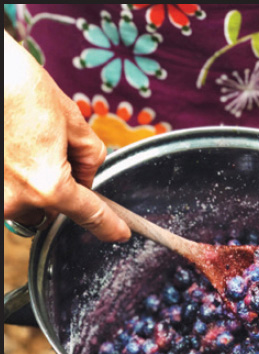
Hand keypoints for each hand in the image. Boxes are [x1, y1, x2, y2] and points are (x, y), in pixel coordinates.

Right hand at [4, 31, 130, 241]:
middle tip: (54, 151)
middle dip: (62, 188)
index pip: (89, 213)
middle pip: (55, 209)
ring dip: (36, 187)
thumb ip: (89, 157)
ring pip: (28, 205)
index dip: (109, 225)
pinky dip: (15, 179)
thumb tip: (86, 177)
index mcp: (49, 184)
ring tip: (28, 146)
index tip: (120, 233)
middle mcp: (17, 200)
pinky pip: (7, 195)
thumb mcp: (72, 121)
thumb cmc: (20, 88)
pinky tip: (14, 150)